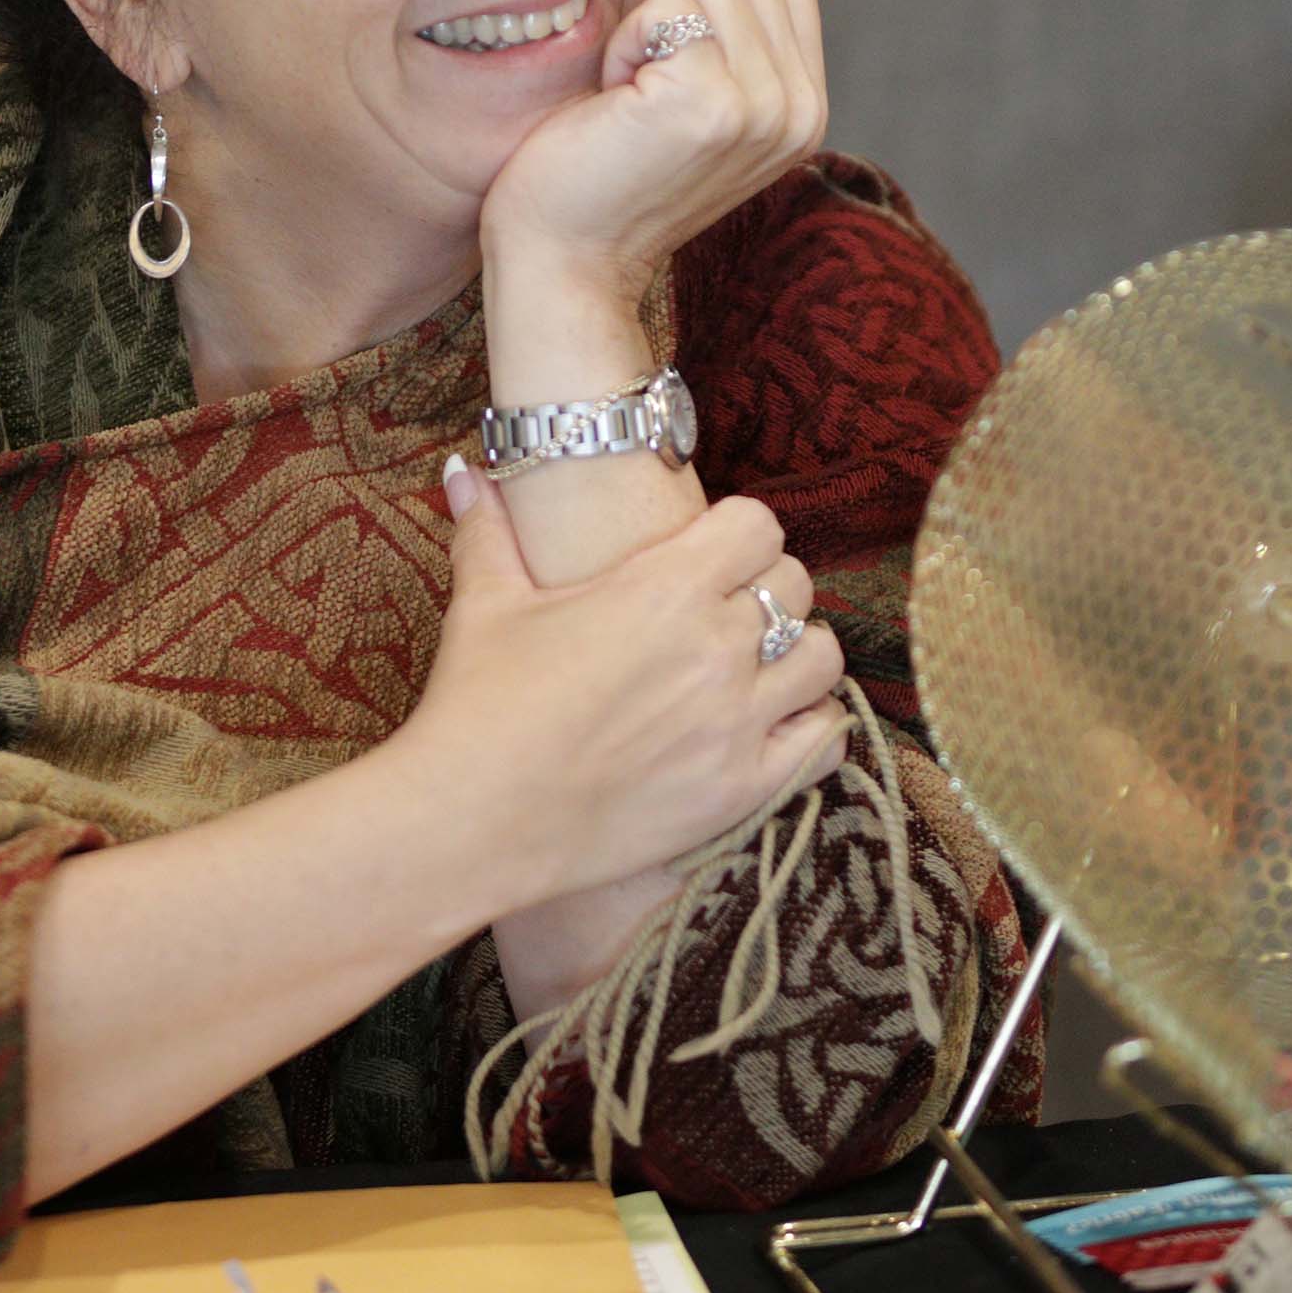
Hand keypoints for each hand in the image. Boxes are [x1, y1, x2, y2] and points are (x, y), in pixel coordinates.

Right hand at [391, 457, 848, 905]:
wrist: (475, 821)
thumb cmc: (478, 706)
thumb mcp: (484, 605)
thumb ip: (489, 530)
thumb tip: (466, 471)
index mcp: (664, 588)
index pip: (758, 526)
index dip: (736, 532)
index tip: (710, 551)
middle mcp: (717, 648)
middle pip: (794, 584)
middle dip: (763, 587)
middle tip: (723, 609)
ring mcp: (738, 723)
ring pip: (823, 658)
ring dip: (795, 653)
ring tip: (756, 666)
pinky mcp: (744, 789)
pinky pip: (825, 741)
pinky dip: (810, 726)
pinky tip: (772, 725)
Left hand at [477, 0, 827, 311]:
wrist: (567, 262)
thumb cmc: (607, 170)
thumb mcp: (704, 105)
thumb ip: (741, 44)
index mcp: (806, 107)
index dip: (707, 5)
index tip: (671, 77)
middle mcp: (799, 110)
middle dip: (678, 8)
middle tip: (647, 88)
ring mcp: (762, 107)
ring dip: (650, 25)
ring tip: (634, 98)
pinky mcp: (710, 103)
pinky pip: (666, 7)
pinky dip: (624, 44)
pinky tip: (617, 104)